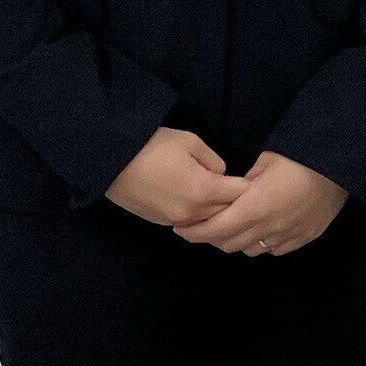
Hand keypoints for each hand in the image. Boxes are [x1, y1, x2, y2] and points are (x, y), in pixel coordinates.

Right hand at [107, 127, 242, 232]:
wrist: (111, 161)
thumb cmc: (153, 146)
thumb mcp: (190, 142)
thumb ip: (213, 161)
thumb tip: (220, 174)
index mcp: (204, 190)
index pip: (239, 194)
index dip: (248, 186)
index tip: (253, 180)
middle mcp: (192, 212)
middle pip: (226, 212)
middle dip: (235, 202)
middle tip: (239, 190)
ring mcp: (175, 220)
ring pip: (207, 222)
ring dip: (215, 212)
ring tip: (218, 197)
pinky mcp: (160, 223)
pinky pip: (188, 222)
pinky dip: (196, 215)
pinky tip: (194, 201)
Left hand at [183, 150, 348, 259]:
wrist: (341, 165)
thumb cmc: (300, 157)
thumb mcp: (265, 160)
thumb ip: (242, 182)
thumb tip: (229, 192)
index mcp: (254, 207)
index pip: (214, 229)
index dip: (193, 232)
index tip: (181, 228)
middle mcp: (268, 228)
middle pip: (228, 243)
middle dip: (210, 237)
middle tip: (200, 226)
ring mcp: (287, 236)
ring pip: (249, 250)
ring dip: (235, 241)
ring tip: (231, 227)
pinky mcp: (303, 238)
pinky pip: (273, 249)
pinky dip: (261, 243)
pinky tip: (261, 229)